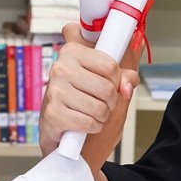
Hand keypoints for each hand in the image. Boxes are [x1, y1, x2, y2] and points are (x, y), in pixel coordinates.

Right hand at [38, 23, 133, 156]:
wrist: (56, 128)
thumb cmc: (80, 101)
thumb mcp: (103, 82)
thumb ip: (123, 78)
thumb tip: (127, 87)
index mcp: (72, 52)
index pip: (110, 65)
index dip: (117, 80)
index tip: (111, 85)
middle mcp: (60, 68)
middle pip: (107, 88)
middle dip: (111, 102)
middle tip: (102, 104)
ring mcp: (54, 90)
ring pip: (99, 108)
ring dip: (102, 116)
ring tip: (92, 114)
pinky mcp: (53, 113)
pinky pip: (88, 122)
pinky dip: (93, 127)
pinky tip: (85, 124)